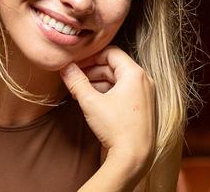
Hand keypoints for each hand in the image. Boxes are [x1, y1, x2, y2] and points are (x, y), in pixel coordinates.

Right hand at [60, 46, 156, 172]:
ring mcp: (145, 95)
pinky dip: (108, 92)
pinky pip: (124, 91)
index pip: (110, 52)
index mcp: (135, 74)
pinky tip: (92, 100)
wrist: (133, 158)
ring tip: (80, 90)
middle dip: (92, 70)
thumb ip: (76, 81)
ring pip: (118, 79)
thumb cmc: (116, 128)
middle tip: (74, 76)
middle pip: (114, 66)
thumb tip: (64, 67)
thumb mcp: (90, 102)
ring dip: (98, 81)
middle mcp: (144, 81)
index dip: (91, 56)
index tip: (76, 63)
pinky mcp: (142, 108)